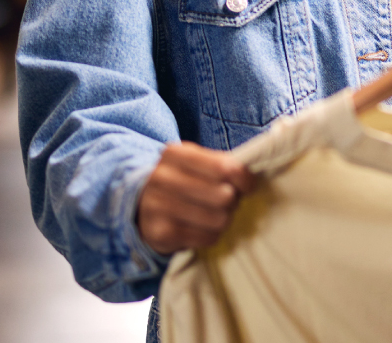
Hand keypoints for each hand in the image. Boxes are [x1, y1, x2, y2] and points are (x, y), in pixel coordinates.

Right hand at [137, 141, 256, 254]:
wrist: (140, 205)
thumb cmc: (181, 180)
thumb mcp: (196, 162)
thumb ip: (223, 164)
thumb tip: (251, 180)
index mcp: (175, 154)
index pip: (224, 167)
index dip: (243, 178)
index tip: (248, 185)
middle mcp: (162, 178)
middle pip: (223, 195)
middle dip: (233, 200)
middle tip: (228, 201)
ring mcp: (157, 207)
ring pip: (217, 219)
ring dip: (224, 219)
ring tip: (216, 214)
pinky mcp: (160, 234)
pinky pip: (206, 238)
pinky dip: (211, 235)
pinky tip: (203, 228)